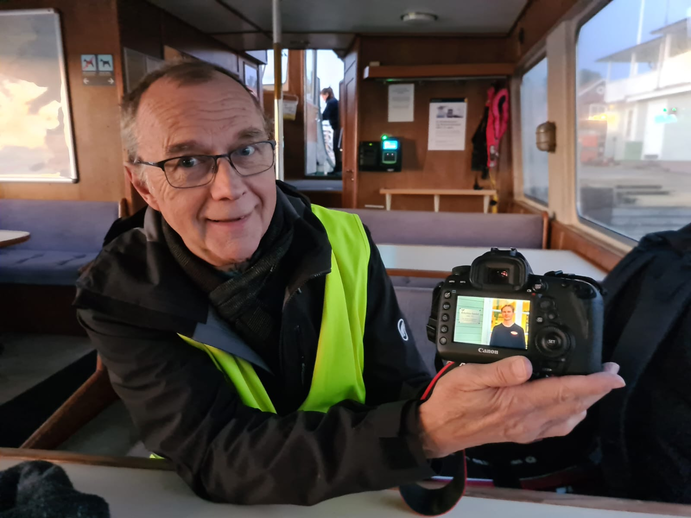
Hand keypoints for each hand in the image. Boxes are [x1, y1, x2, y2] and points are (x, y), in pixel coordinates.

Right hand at [418, 357, 624, 457]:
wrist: (438, 429)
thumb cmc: (452, 401)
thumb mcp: (468, 377)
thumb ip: (499, 370)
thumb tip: (527, 364)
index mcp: (516, 403)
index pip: (564, 391)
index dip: (593, 383)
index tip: (612, 374)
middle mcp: (527, 420)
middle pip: (574, 405)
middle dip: (597, 389)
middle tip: (611, 372)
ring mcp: (526, 429)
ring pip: (569, 417)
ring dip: (587, 401)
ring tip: (597, 385)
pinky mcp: (522, 433)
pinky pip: (557, 427)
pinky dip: (572, 415)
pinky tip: (573, 407)